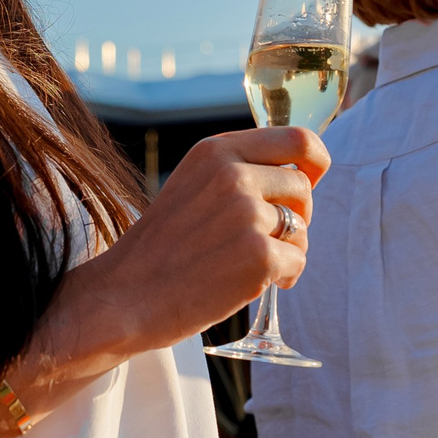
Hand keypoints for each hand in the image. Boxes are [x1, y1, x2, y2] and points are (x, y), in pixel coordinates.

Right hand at [62, 125, 327, 355]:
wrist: (122, 298)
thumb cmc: (160, 249)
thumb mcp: (191, 186)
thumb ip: (236, 171)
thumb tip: (300, 176)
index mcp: (216, 151)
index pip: (297, 139)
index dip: (315, 161)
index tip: (311, 179)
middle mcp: (234, 175)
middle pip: (303, 189)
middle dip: (295, 218)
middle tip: (266, 241)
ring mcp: (248, 215)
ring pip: (301, 228)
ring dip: (287, 250)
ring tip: (251, 267)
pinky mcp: (258, 256)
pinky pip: (298, 262)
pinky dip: (283, 278)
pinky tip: (250, 285)